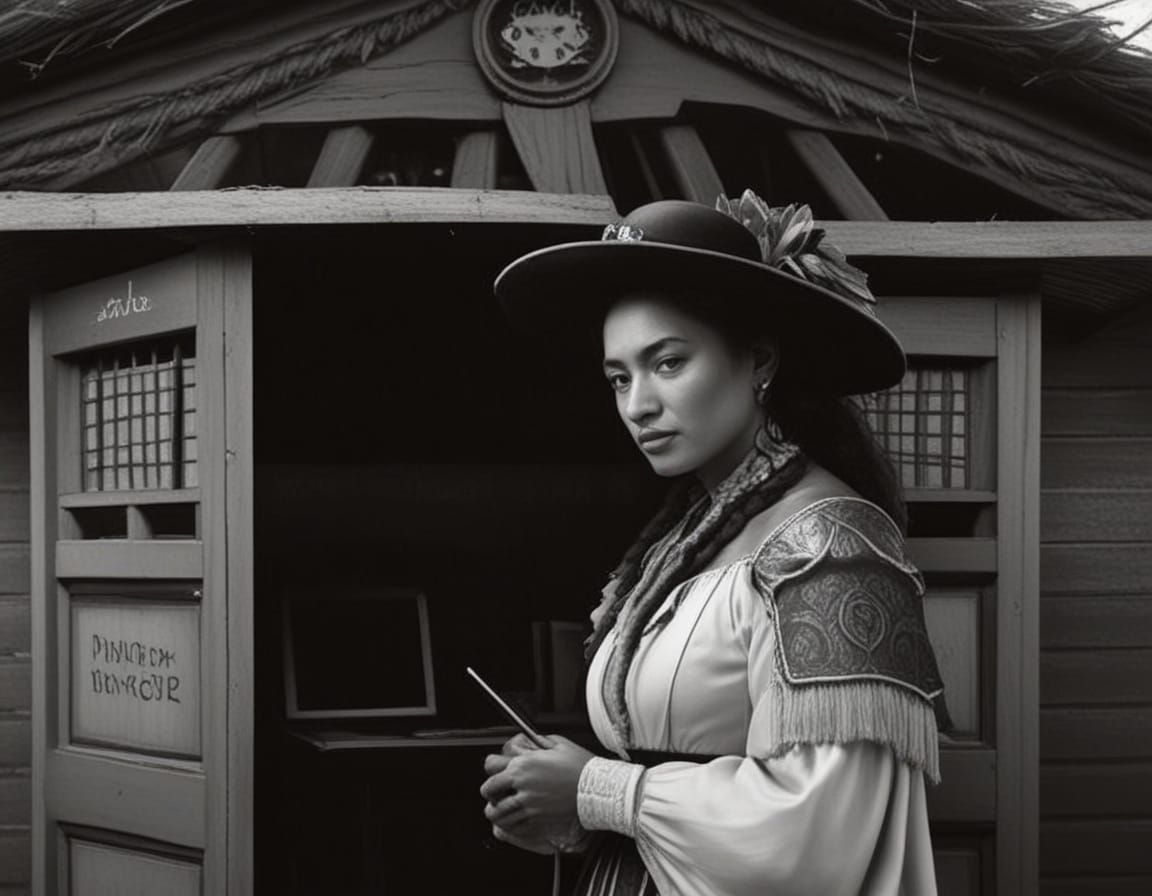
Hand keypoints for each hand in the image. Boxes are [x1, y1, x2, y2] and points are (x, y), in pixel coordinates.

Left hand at [480, 734, 595, 846]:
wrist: (596, 787)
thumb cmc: (581, 766)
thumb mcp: (558, 743)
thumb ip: (538, 742)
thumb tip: (530, 741)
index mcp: (524, 764)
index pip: (491, 770)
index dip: (490, 773)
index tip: (494, 776)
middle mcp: (523, 785)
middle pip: (490, 793)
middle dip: (490, 795)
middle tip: (495, 795)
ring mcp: (529, 804)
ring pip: (499, 814)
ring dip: (496, 812)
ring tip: (499, 811)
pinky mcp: (538, 818)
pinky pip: (515, 825)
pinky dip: (510, 825)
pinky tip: (513, 821)